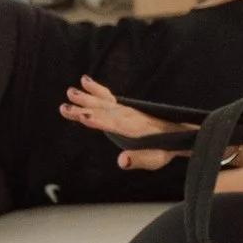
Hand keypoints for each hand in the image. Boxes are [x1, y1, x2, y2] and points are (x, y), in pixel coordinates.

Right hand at [60, 73, 182, 166]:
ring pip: (103, 103)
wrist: (178, 133)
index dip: (98, 121)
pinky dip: (96, 89)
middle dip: (84, 110)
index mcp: (134, 130)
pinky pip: (107, 97)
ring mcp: (126, 111)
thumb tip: (121, 161)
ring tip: (70, 91)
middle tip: (64, 107)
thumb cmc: (165, 149)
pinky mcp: (124, 108)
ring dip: (86, 98)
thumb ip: (138, 159)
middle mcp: (128, 117)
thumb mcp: (154, 159)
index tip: (83, 116)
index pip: (113, 125)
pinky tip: (85, 81)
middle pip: (103, 112)